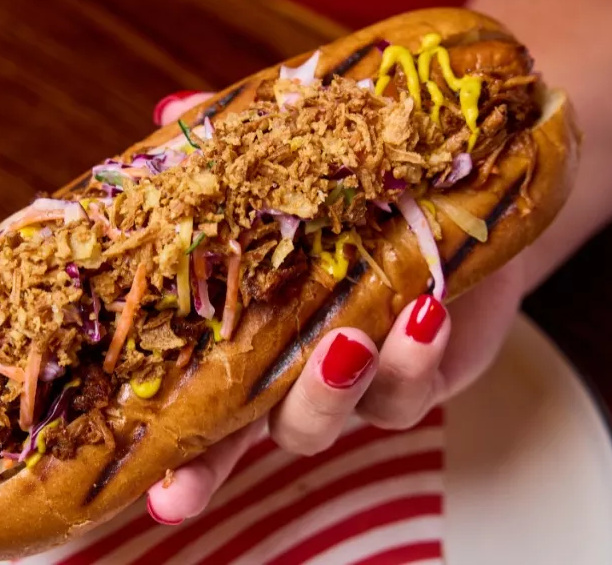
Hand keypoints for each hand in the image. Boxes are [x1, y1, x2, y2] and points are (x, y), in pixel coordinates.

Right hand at [144, 92, 527, 524]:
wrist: (457, 190)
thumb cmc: (357, 190)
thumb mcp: (289, 163)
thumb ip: (232, 146)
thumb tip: (173, 117)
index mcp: (246, 336)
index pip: (197, 408)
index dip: (176, 458)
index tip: (154, 495)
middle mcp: (293, 371)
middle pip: (252, 432)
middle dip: (225, 459)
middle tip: (211, 449)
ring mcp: (359, 379)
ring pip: (329, 418)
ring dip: (329, 386)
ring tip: (343, 338)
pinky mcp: (425, 371)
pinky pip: (413, 386)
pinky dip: (414, 353)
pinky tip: (421, 311)